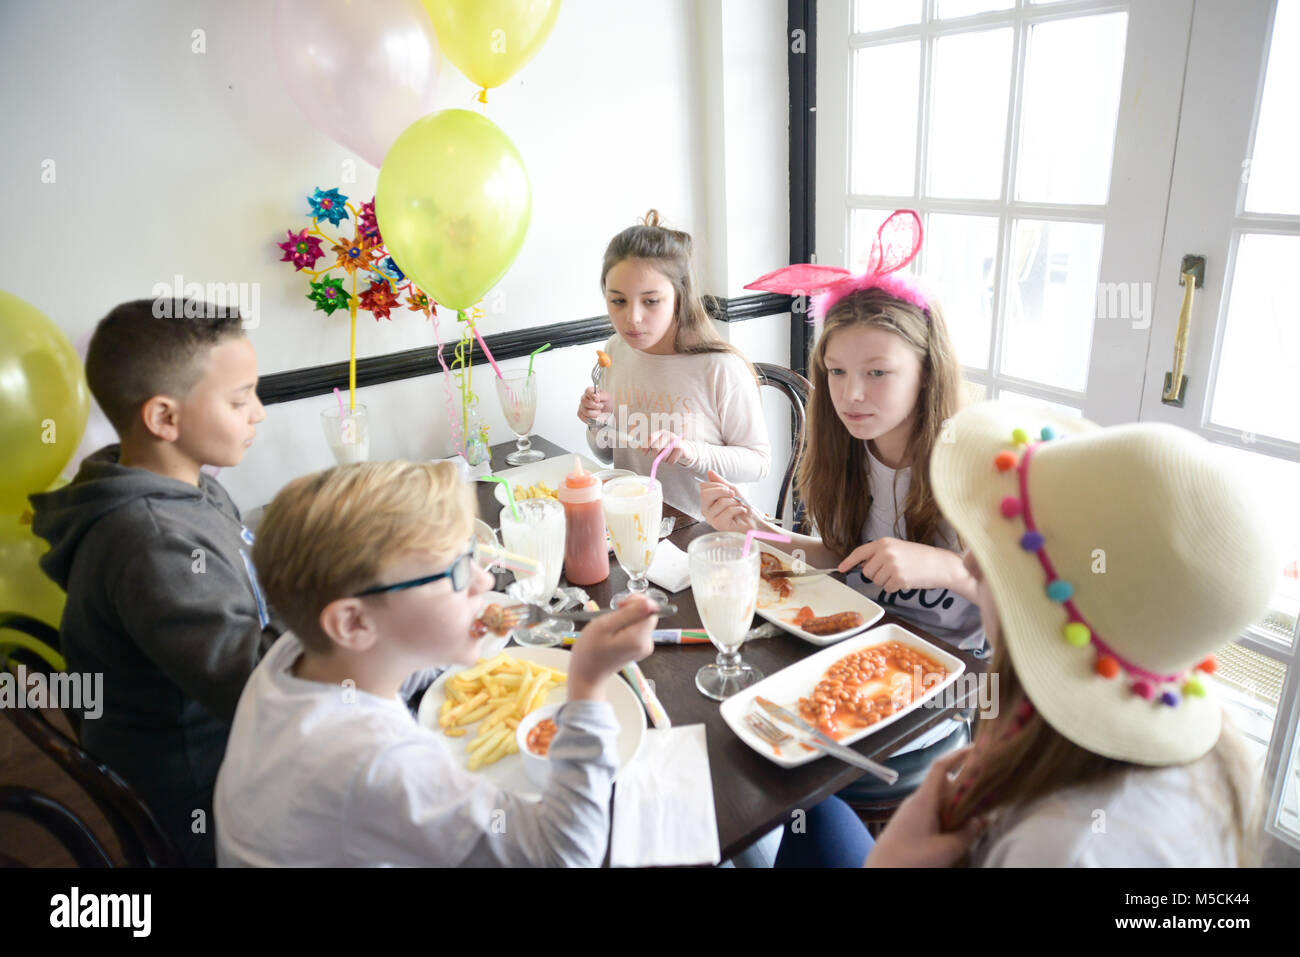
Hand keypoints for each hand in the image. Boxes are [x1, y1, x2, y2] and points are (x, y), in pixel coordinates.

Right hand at [567, 594, 658, 700]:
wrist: (587, 675)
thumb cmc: (590, 651)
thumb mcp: (604, 626)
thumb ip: (628, 613)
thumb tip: (649, 602)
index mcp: (640, 638)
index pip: (651, 608)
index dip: (636, 602)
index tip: (619, 606)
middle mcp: (647, 643)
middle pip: (647, 614)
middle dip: (630, 610)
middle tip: (612, 617)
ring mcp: (644, 647)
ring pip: (641, 620)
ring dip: (626, 618)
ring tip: (610, 627)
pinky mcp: (639, 648)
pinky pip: (636, 629)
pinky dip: (626, 626)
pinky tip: (613, 633)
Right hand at [577, 387, 611, 424]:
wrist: (607, 411)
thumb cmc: (606, 402)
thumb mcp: (607, 397)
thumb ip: (601, 395)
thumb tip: (596, 396)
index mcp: (589, 391)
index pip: (588, 392)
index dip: (592, 396)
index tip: (598, 400)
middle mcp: (584, 398)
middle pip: (584, 402)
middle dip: (595, 406)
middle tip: (601, 406)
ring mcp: (581, 406)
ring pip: (585, 411)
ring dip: (595, 413)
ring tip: (599, 412)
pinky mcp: (581, 413)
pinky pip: (582, 417)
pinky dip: (590, 419)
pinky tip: (594, 417)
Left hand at [644, 430, 690, 465]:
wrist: (684, 449)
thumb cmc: (669, 448)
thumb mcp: (659, 445)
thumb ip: (650, 447)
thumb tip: (642, 451)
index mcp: (661, 433)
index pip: (651, 438)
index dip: (646, 446)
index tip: (644, 454)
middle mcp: (668, 434)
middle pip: (656, 447)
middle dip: (655, 455)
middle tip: (657, 458)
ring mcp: (675, 440)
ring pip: (664, 455)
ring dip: (663, 460)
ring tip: (666, 458)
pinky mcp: (680, 448)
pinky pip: (671, 459)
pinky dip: (670, 462)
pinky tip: (672, 458)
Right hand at [699, 469, 758, 532]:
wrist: (753, 520)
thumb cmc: (742, 507)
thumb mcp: (732, 490)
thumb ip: (720, 482)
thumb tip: (710, 472)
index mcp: (707, 501)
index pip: (703, 487)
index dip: (717, 485)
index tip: (728, 489)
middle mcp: (706, 510)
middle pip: (705, 494)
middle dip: (722, 491)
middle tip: (733, 495)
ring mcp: (711, 519)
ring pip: (720, 502)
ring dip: (735, 502)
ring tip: (738, 506)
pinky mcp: (719, 525)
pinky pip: (728, 511)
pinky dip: (738, 509)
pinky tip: (740, 512)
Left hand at [839, 538, 948, 592]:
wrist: (940, 564)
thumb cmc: (920, 557)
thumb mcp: (898, 548)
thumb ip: (880, 553)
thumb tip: (863, 565)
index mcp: (884, 543)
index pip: (860, 552)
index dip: (849, 561)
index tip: (841, 568)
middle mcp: (886, 552)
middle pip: (867, 572)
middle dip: (877, 575)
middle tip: (893, 571)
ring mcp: (892, 566)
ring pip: (876, 581)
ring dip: (887, 581)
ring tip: (902, 573)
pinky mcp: (898, 579)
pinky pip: (887, 589)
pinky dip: (895, 588)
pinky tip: (906, 580)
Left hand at [865, 747, 985, 867]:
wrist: (881, 873)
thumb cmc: (912, 860)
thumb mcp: (947, 849)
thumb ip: (968, 833)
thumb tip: (984, 820)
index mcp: (924, 799)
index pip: (941, 767)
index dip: (958, 755)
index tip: (976, 748)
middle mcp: (916, 801)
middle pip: (944, 784)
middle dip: (965, 784)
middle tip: (988, 787)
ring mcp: (911, 812)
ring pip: (939, 799)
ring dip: (957, 802)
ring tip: (978, 808)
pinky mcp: (909, 825)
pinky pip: (932, 812)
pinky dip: (947, 814)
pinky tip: (958, 826)